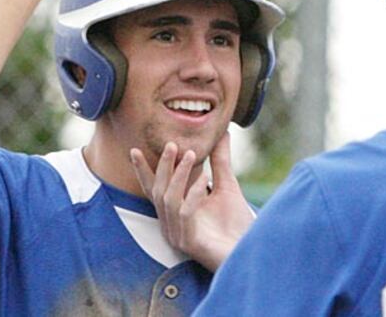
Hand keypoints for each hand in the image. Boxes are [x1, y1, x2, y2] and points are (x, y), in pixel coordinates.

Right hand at [130, 133, 254, 270]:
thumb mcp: (226, 186)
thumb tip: (222, 134)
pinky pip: (185, 213)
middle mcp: (172, 224)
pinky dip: (193, 193)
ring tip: (190, 154)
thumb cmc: (237, 224)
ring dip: (178, 175)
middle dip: (163, 166)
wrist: (250, 251)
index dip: (144, 171)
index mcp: (176, 212)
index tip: (134, 150)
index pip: (154, 189)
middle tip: (172, 144)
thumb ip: (219, 162)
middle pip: (158, 192)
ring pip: (168, 200)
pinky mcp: (190, 242)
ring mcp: (179, 235)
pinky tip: (204, 179)